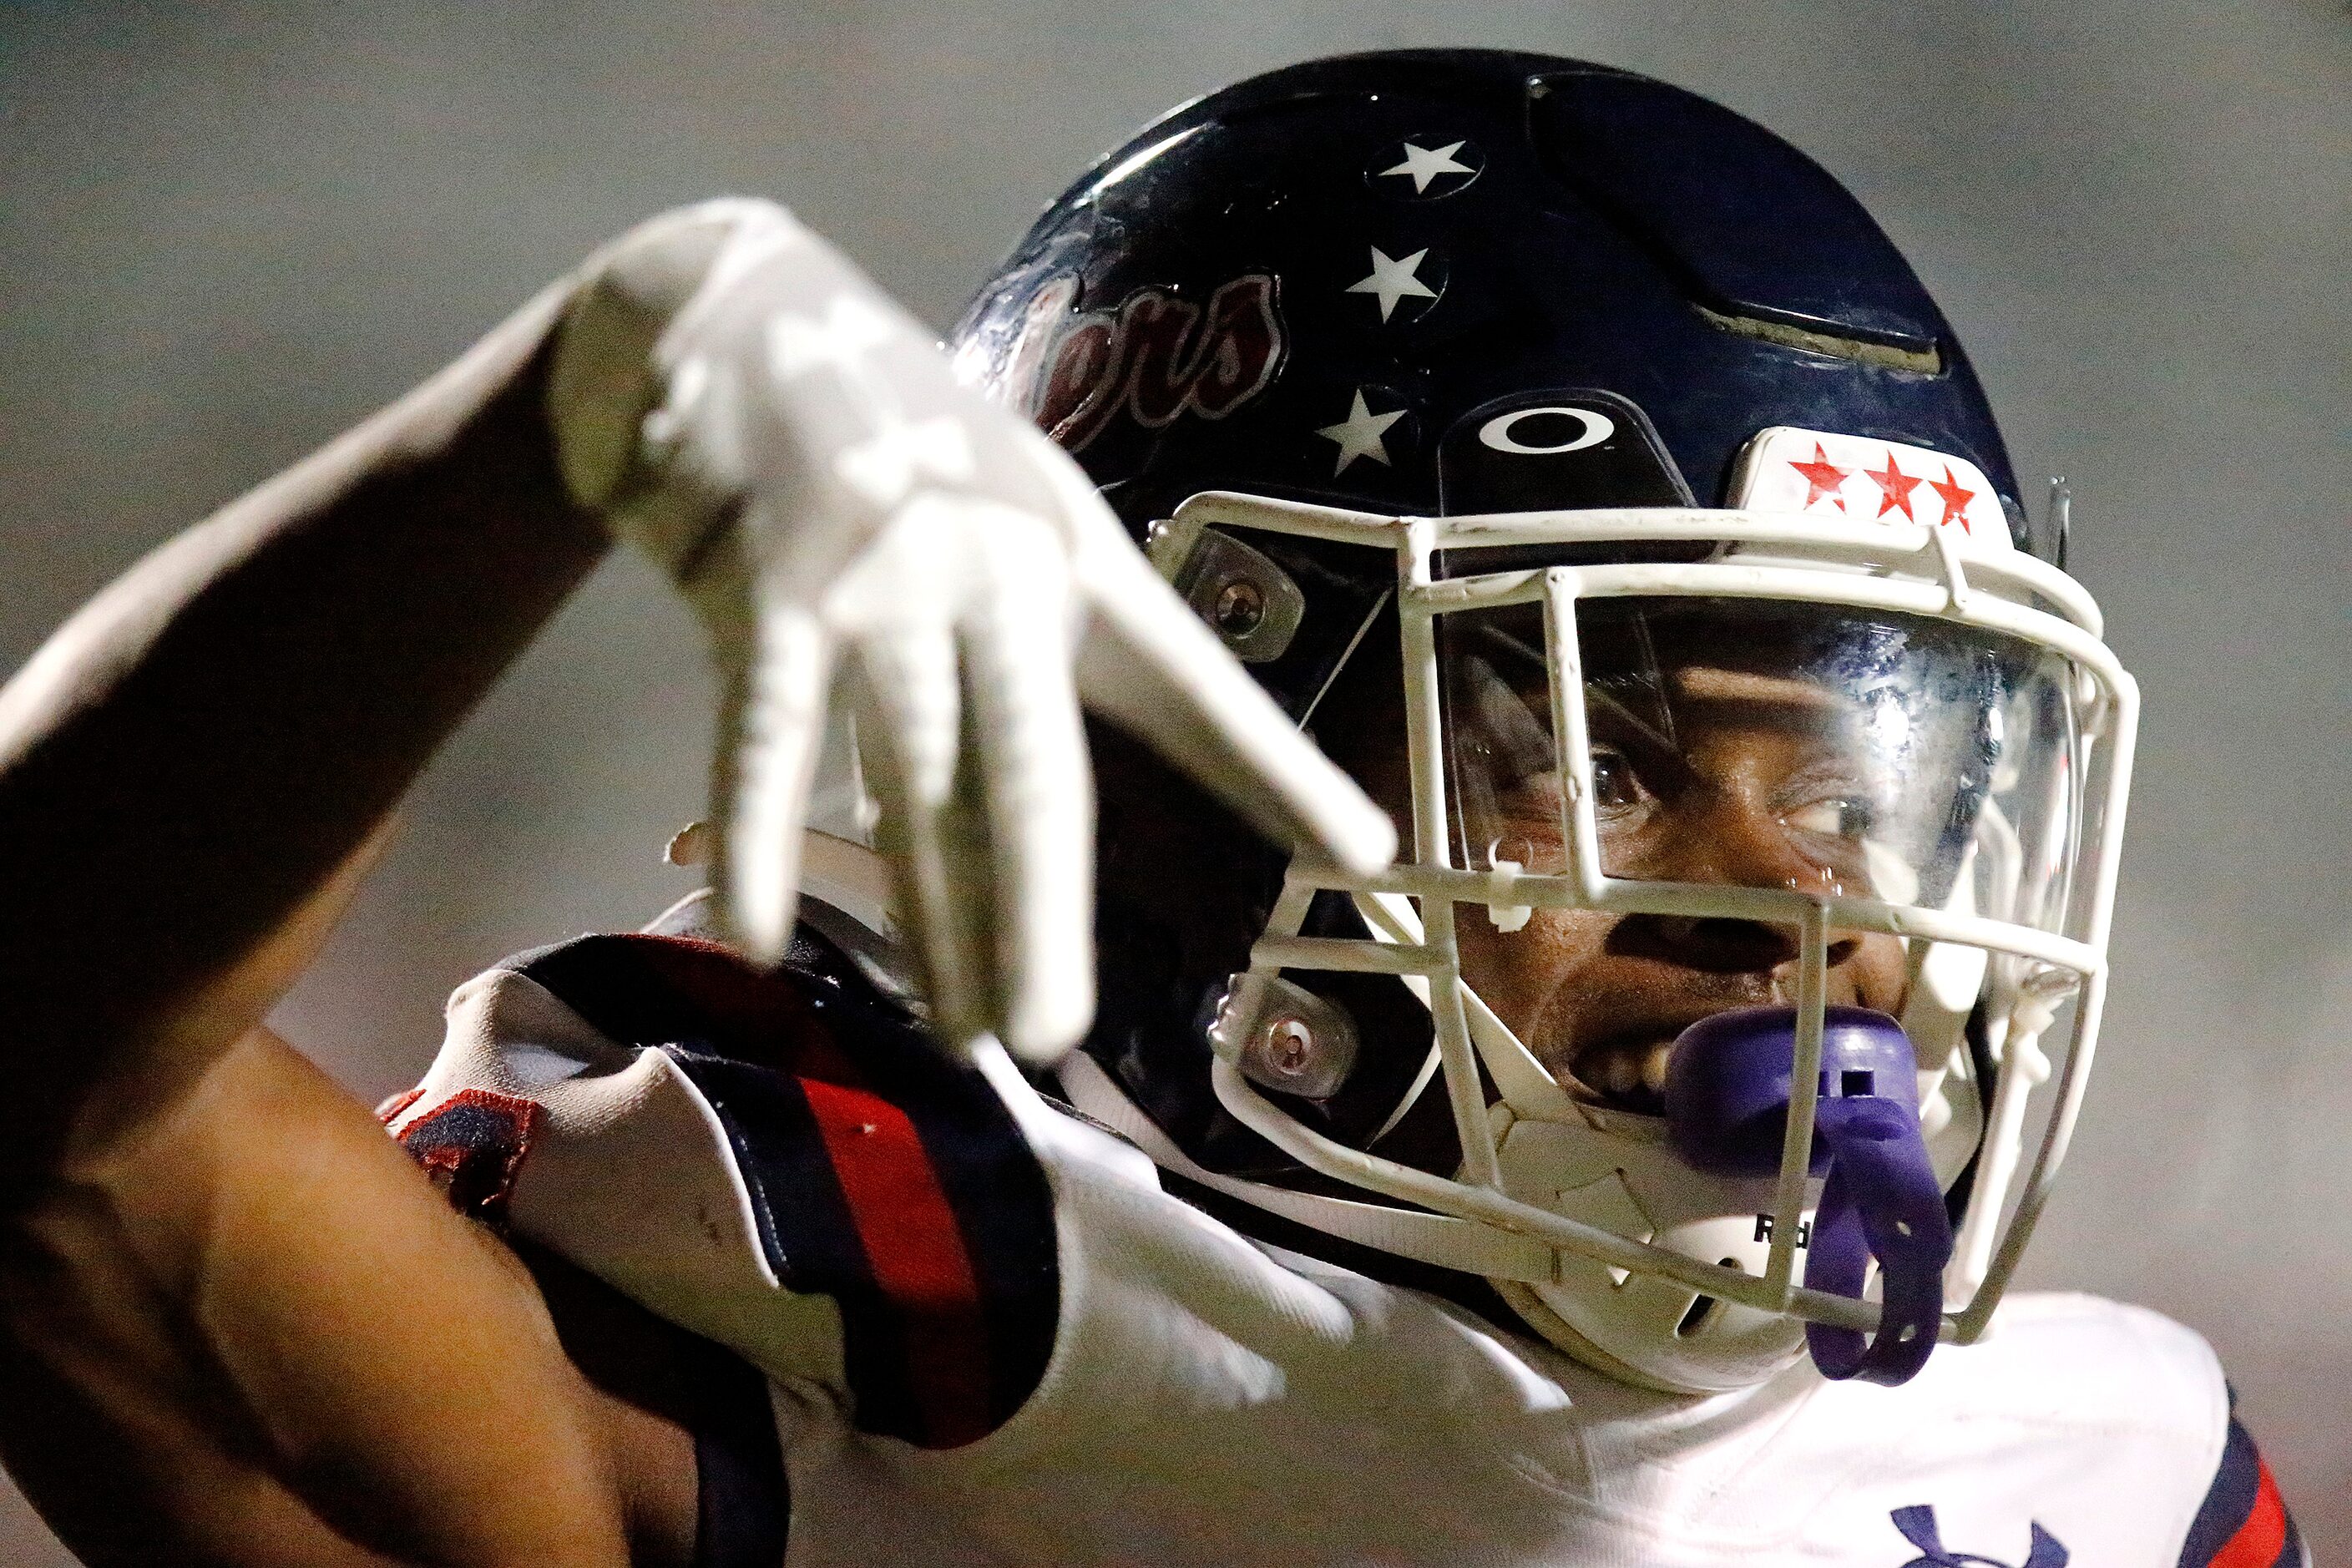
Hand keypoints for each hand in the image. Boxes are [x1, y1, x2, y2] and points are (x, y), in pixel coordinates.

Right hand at [546, 200, 1394, 1060]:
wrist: (728, 306)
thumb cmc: (886, 442)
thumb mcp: (990, 511)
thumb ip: (1024, 640)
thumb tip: (1013, 819)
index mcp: (1075, 554)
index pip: (1188, 682)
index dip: (1270, 770)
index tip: (1362, 854)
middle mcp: (1000, 565)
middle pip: (1036, 765)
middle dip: (1045, 908)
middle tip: (1057, 1031)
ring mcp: (887, 571)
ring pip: (917, 772)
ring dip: (931, 914)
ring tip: (957, 1036)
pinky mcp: (770, 576)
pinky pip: (763, 728)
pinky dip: (758, 830)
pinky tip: (760, 934)